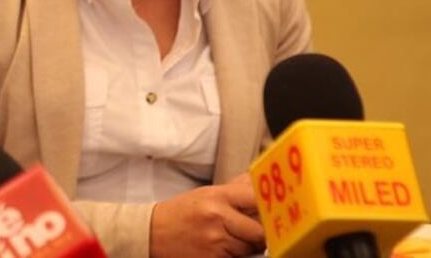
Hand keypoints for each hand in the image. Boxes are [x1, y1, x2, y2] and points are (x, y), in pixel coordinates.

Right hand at [149, 174, 263, 257]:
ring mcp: (215, 241)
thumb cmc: (181, 213)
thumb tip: (259, 180)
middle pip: (260, 231)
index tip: (278, 210)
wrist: (152, 233)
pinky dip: (237, 256)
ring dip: (250, 246)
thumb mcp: (206, 194)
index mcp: (217, 197)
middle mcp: (217, 218)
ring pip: (251, 248)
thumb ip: (235, 189)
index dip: (272, 207)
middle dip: (264, 233)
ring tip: (236, 238)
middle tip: (262, 230)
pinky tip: (226, 249)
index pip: (257, 200)